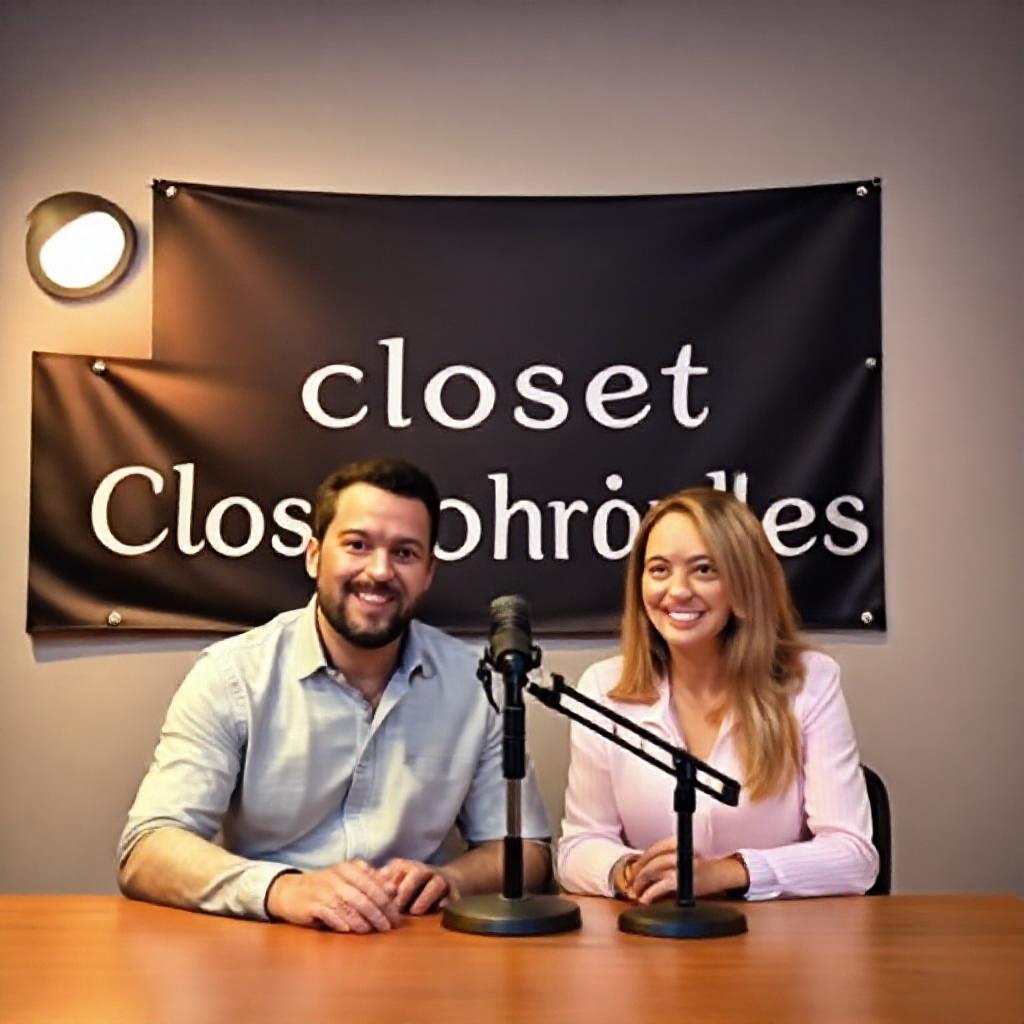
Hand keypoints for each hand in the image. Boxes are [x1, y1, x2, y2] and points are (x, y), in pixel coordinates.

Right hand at [266, 860, 400, 932]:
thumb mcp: (346, 877)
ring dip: (364, 920)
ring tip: (374, 931)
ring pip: (350, 906)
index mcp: (349, 868)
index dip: (387, 901)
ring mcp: (324, 891)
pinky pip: (330, 914)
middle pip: (364, 896)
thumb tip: (393, 887)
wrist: (290, 891)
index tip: (397, 915)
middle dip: (380, 913)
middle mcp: (338, 878)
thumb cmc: (324, 886)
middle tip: (389, 926)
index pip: (374, 884)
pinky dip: (342, 922)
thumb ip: (369, 880)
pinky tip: (350, 930)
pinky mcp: (312, 905)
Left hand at [379, 859, 460, 914]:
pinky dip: (446, 902)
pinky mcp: (453, 891)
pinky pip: (452, 895)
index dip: (388, 885)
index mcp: (406, 866)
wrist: (446, 880)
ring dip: (425, 897)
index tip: (379, 900)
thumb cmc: (411, 884)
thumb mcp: (394, 881)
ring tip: (415, 911)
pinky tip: (439, 909)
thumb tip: (363, 895)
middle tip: (396, 908)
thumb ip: (380, 886)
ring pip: (435, 884)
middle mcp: (424, 870)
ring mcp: (440, 880)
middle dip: (406, 890)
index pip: (396, 871)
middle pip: (417, 874)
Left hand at [629, 839, 748, 903]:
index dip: (641, 860)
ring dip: (640, 883)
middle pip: (651, 860)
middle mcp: (678, 851)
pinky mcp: (683, 882)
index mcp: (678, 842)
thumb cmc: (703, 866)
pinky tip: (644, 899)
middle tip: (631, 883)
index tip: (634, 869)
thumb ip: (666, 857)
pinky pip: (660, 887)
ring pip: (652, 872)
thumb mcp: (684, 855)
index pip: (654, 849)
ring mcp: (680, 866)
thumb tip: (643, 869)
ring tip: (635, 892)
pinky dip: (649, 893)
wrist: (723, 873)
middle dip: (637, 873)